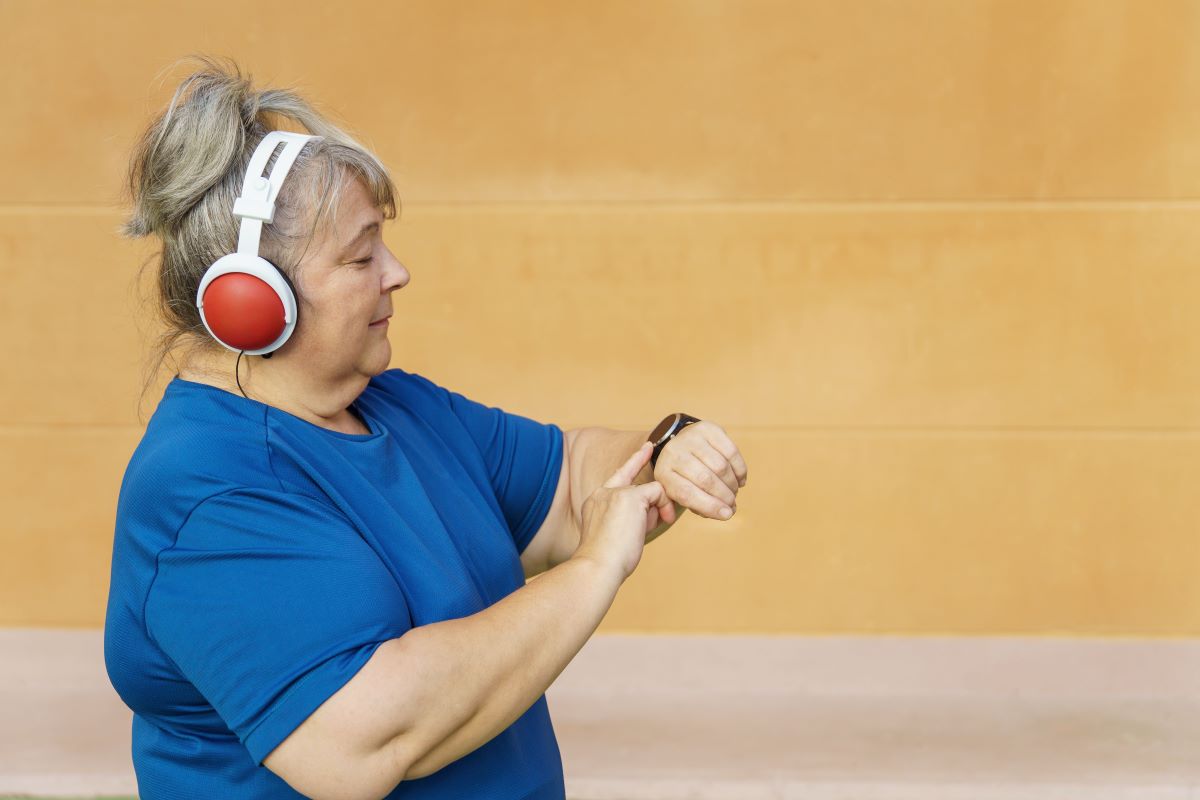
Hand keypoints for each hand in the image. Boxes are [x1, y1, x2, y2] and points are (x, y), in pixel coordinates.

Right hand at [573, 442, 677, 582]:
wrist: (597, 566)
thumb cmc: (607, 560)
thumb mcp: (615, 534)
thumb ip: (630, 519)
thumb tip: (655, 512)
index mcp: (595, 502)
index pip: (618, 477)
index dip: (633, 462)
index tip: (646, 448)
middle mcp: (602, 493)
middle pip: (637, 485)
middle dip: (649, 495)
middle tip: (653, 478)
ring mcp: (616, 493)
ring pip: (650, 491)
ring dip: (656, 511)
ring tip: (649, 529)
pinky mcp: (630, 497)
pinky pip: (658, 492)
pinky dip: (663, 507)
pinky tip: (661, 521)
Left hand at [652, 420, 747, 519]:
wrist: (679, 443)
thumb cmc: (681, 475)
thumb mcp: (675, 491)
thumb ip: (688, 506)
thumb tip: (707, 515)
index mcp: (663, 473)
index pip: (686, 493)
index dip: (709, 506)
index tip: (726, 515)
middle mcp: (674, 452)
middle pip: (705, 479)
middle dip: (724, 496)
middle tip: (732, 505)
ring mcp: (691, 438)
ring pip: (720, 466)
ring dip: (732, 484)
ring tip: (734, 492)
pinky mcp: (708, 428)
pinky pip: (731, 451)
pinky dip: (739, 469)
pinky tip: (740, 479)